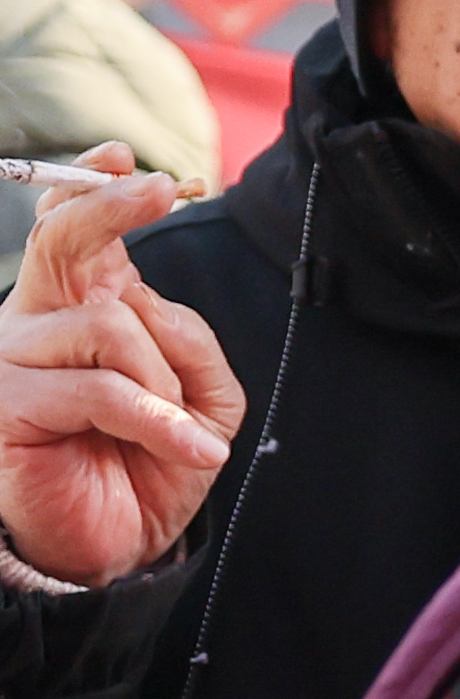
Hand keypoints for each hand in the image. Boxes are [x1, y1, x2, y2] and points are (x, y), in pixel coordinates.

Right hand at [0, 153, 238, 585]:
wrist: (116, 542)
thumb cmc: (153, 461)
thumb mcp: (201, 393)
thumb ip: (186, 339)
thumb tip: (144, 302)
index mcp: (82, 308)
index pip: (71, 233)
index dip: (91, 187)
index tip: (122, 156)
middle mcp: (37, 322)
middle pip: (59, 242)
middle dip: (108, 207)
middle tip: (157, 187)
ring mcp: (12, 359)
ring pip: (106, 325)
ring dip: (163, 379)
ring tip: (180, 428)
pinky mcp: (5, 405)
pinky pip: (101, 388)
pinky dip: (159, 418)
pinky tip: (192, 449)